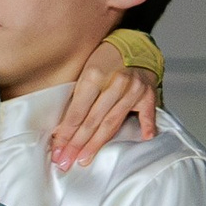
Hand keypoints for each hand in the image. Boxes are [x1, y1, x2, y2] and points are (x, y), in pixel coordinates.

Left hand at [49, 43, 160, 170]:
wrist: (132, 43)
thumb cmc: (103, 59)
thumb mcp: (84, 69)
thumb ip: (76, 96)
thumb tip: (61, 128)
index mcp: (95, 74)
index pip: (77, 111)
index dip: (66, 133)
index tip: (57, 150)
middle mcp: (115, 83)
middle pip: (93, 121)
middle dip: (77, 144)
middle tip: (65, 161)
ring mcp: (134, 89)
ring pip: (112, 123)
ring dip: (96, 144)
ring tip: (84, 159)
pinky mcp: (148, 94)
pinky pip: (146, 115)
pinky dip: (146, 128)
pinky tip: (143, 140)